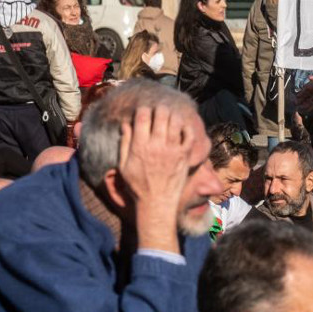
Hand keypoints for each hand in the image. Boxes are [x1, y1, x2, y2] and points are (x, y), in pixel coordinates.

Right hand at [118, 105, 197, 252]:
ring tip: (170, 116)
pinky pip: (189, 136)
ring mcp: (172, 150)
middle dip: (159, 109)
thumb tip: (125, 124)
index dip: (143, 110)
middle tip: (159, 111)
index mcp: (139, 146)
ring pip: (175, 122)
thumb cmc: (137, 185)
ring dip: (173, 115)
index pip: (142, 117)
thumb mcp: (123, 165)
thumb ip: (124, 143)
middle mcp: (156, 145)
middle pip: (160, 115)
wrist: (156, 202)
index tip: (144, 111)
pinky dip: (187, 128)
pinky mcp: (184, 156)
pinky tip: (182, 127)